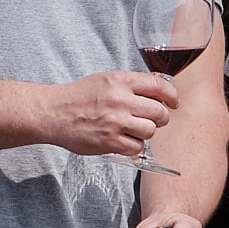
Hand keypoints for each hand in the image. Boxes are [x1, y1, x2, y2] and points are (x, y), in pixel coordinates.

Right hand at [46, 68, 176, 159]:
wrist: (54, 113)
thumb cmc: (79, 97)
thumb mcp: (106, 80)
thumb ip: (132, 84)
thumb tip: (160, 90)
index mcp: (121, 81)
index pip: (160, 86)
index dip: (172, 96)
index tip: (174, 102)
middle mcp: (120, 100)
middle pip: (160, 112)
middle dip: (160, 118)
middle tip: (152, 119)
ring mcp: (115, 122)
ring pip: (150, 131)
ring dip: (145, 132)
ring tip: (132, 129)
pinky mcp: (110, 141)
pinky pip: (137, 147)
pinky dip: (133, 145)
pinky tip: (123, 139)